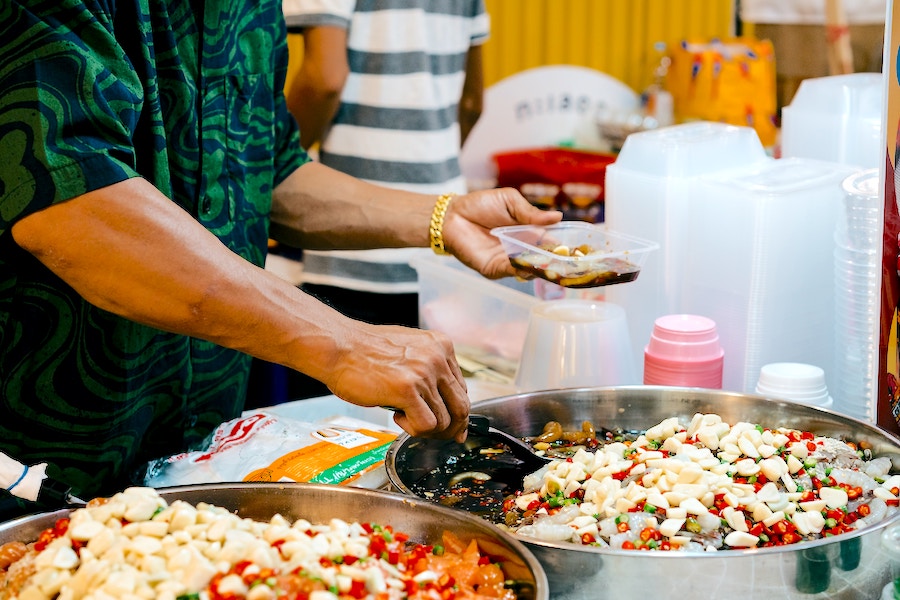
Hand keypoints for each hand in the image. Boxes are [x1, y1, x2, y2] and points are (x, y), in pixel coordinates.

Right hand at [324, 323, 469, 442]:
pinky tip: (396, 416)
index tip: (451, 427)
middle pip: (461, 407)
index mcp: (441, 346)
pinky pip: (426, 425)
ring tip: (402, 415)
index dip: (457, 413)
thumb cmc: (364, 352)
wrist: (338, 346)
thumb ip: (428, 372)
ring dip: (424, 428)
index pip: (461, 389)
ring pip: (444, 420)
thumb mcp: (408, 351)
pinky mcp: (407, 390)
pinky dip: (413, 429)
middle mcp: (437, 358)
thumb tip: (444, 406)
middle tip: (435, 436)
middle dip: (450, 429)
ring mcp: (424, 373)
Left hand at [441, 187, 561, 278]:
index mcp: (528, 232)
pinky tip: (530, 263)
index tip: (576, 247)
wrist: (452, 215)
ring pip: (530, 268)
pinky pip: (511, 271)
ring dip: (541, 265)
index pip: (549, 242)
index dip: (562, 245)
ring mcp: (508, 261)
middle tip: (568, 257)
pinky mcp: (494, 269)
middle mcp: (521, 249)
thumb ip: (530, 213)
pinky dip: (522, 268)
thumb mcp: (510, 201)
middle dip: (556, 259)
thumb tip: (558, 217)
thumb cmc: (480, 205)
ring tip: (551, 260)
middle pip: (543, 258)